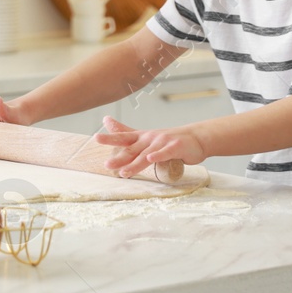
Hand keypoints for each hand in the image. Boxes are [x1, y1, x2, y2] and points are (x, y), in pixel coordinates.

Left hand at [91, 115, 207, 178]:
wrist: (195, 138)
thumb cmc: (168, 139)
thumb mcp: (144, 136)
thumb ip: (125, 131)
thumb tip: (106, 120)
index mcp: (141, 137)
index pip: (124, 137)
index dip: (110, 138)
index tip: (96, 138)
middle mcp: (150, 138)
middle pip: (132, 149)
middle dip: (119, 157)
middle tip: (107, 164)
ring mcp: (162, 142)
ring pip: (145, 155)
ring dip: (134, 164)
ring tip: (124, 172)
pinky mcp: (175, 147)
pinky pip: (165, 153)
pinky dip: (157, 156)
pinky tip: (150, 159)